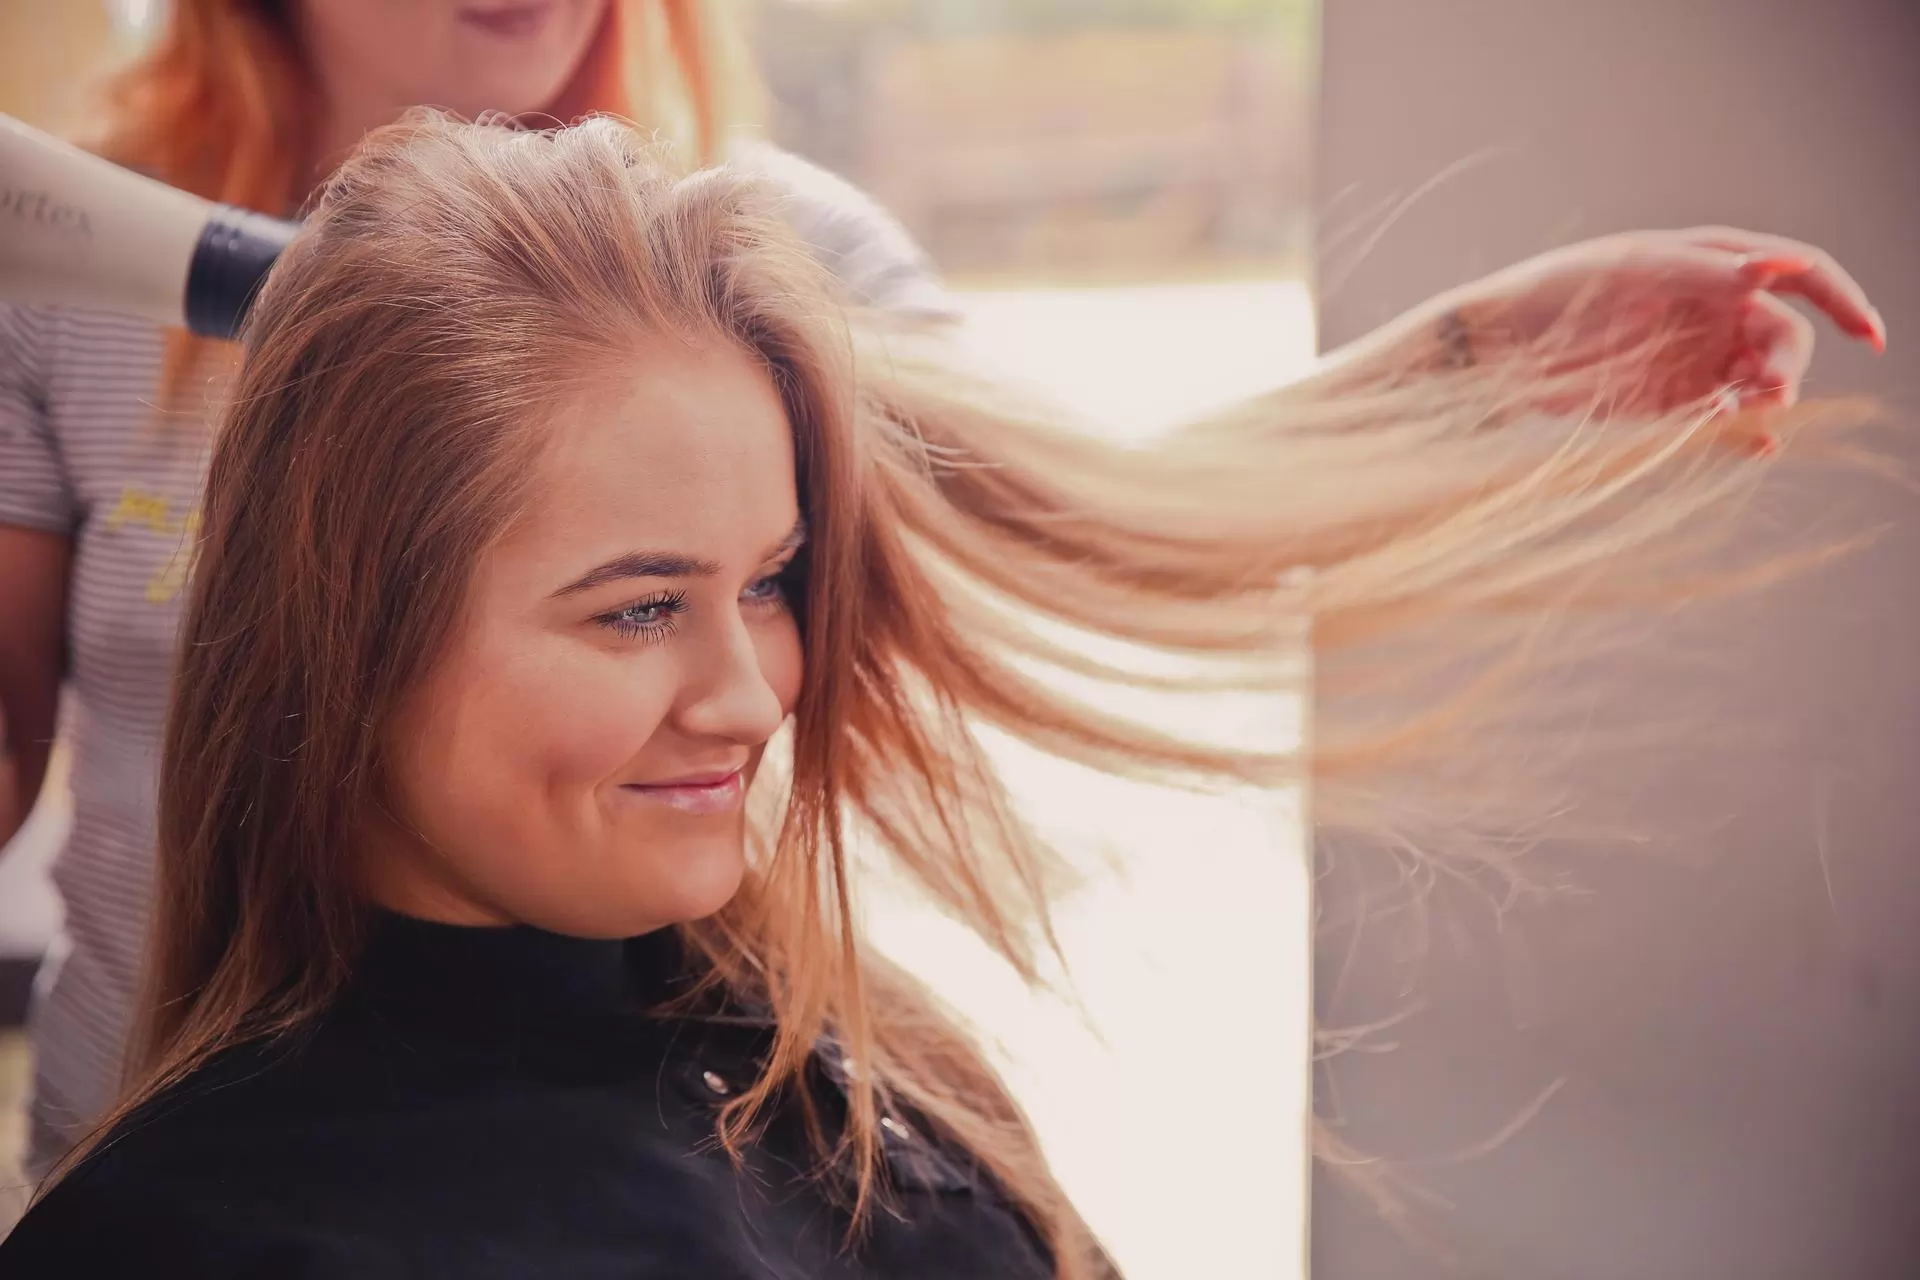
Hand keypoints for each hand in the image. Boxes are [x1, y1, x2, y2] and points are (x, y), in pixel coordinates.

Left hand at [1435, 226, 1884, 419]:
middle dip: (1788, 365)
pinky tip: (1751, 446)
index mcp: (1713, 265)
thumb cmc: (1558, 291)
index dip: (1842, 300)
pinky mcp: (1672, 407)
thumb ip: (1706, 271)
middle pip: (1785, 338)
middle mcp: (1714, 313)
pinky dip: (1743, 436)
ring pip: (1761, 384)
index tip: (1869, 335)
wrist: (1497, 350)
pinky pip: (1724, 424)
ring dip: (1766, 402)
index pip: (1800, 275)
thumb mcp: (1630, 270)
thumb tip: (1779, 265)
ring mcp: (1696, 362)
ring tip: (1738, 416)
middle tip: (1765, 393)